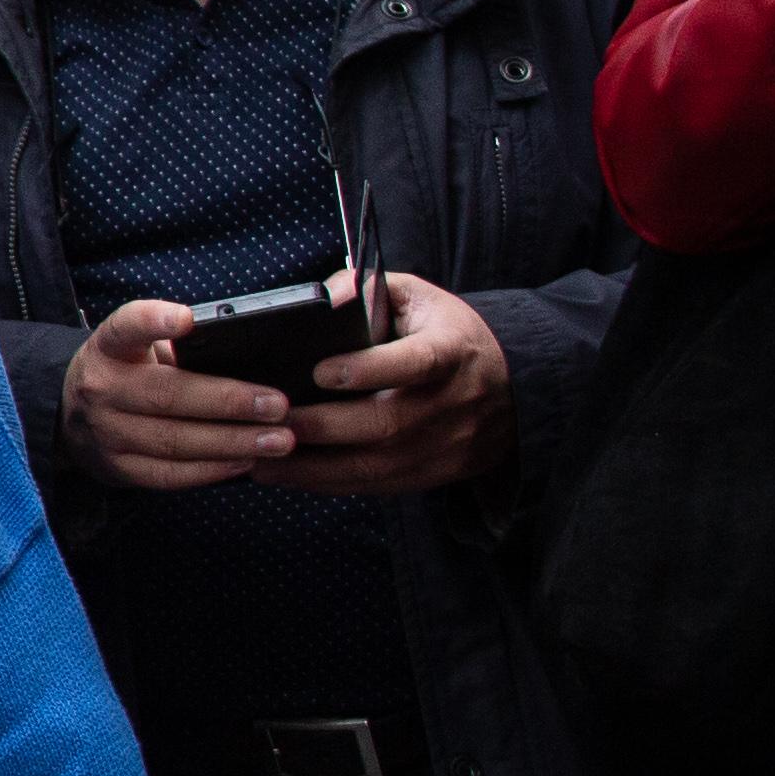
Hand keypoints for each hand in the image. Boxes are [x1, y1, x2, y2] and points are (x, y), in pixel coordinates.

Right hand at [61, 297, 299, 491]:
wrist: (72, 418)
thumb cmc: (129, 374)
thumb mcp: (140, 349)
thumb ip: (181, 349)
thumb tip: (250, 355)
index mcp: (109, 348)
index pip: (125, 327)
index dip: (154, 321)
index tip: (188, 319)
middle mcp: (101, 389)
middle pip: (167, 395)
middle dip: (228, 401)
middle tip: (278, 405)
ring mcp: (105, 433)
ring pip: (173, 441)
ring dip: (232, 442)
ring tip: (278, 440)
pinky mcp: (117, 468)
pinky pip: (169, 474)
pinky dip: (211, 470)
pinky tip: (245, 461)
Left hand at [287, 267, 510, 495]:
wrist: (514, 389)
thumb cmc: (450, 337)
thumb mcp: (423, 300)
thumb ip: (372, 289)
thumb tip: (327, 294)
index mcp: (451, 352)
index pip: (415, 362)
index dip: (369, 369)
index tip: (320, 371)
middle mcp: (452, 404)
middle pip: (385, 423)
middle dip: (321, 426)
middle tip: (268, 420)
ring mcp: (445, 445)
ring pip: (376, 465)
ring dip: (312, 466)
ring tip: (260, 457)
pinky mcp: (434, 474)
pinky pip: (376, 486)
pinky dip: (327, 484)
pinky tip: (287, 475)